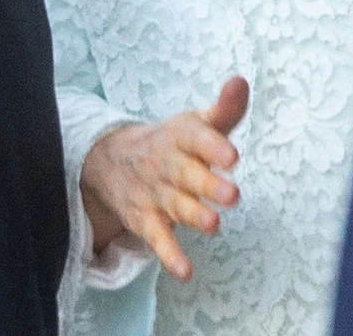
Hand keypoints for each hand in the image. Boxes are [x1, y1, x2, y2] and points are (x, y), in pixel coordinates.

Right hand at [80, 76, 249, 281]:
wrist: (111, 161)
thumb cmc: (173, 143)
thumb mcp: (196, 123)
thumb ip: (225, 109)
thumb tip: (242, 81)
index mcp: (181, 137)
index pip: (196, 137)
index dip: (213, 146)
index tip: (232, 155)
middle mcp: (166, 165)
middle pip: (187, 175)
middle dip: (208, 185)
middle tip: (232, 195)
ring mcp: (155, 194)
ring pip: (175, 206)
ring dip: (193, 216)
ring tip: (212, 224)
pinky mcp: (146, 221)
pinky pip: (158, 240)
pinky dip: (169, 256)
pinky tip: (185, 271)